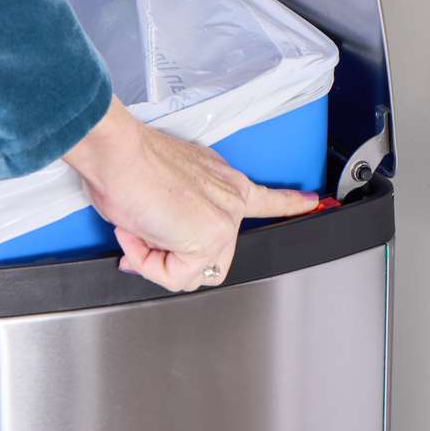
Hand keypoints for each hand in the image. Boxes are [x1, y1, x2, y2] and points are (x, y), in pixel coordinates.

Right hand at [63, 97, 320, 291]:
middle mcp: (230, 197)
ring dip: (156, 260)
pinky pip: (174, 277)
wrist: (118, 153)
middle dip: (171, 256)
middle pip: (214, 257)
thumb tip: (152, 242)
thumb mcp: (161, 188)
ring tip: (137, 228)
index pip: (268, 196)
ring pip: (191, 273)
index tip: (312, 201)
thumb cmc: (127, 164)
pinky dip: (147, 263)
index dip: (289, 203)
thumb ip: (171, 218)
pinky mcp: (208, 239)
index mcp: (222, 179)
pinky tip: (137, 233)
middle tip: (143, 234)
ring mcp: (223, 220)